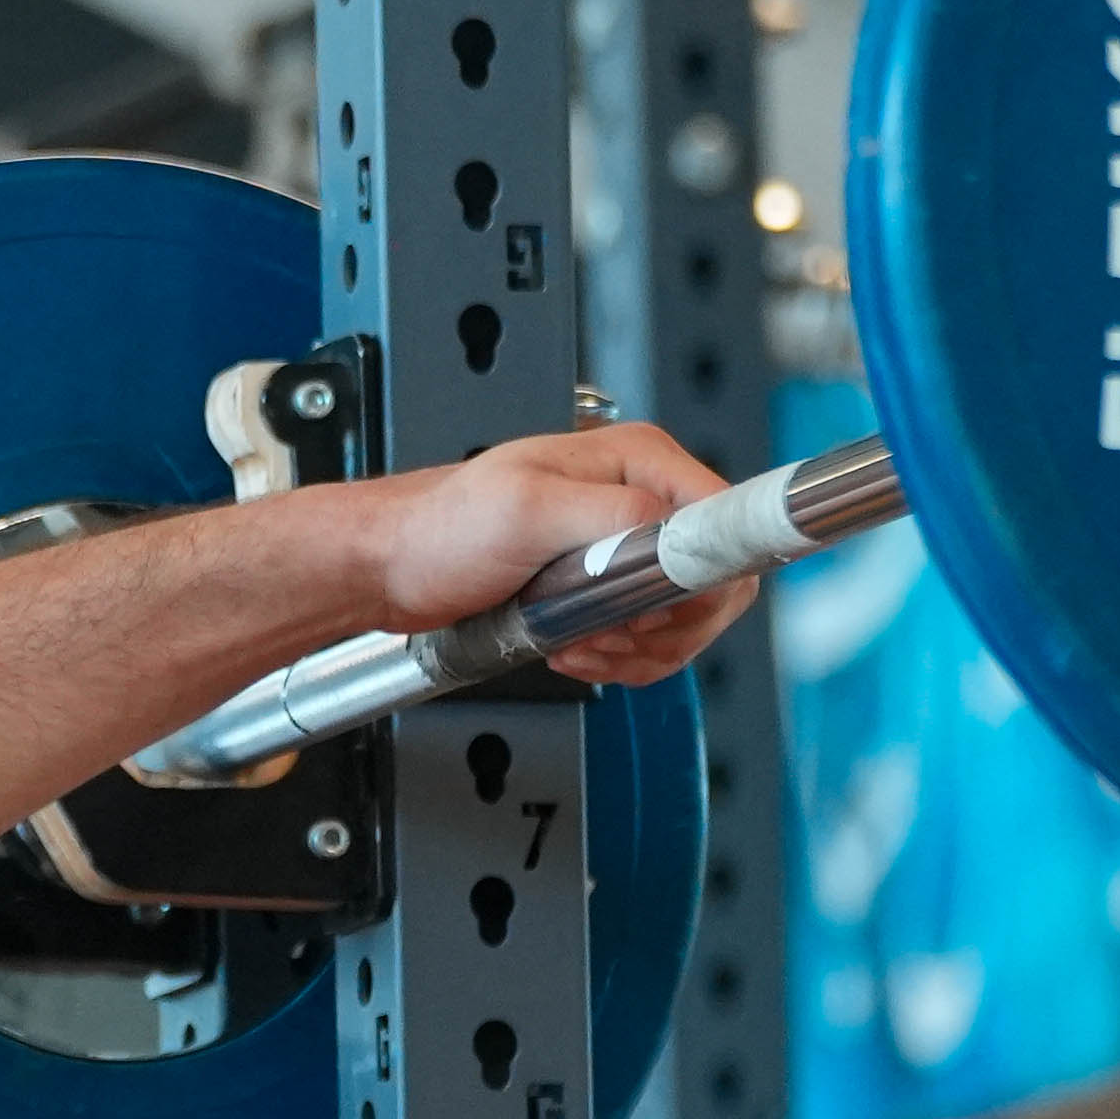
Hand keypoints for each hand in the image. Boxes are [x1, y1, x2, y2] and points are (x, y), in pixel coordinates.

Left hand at [353, 424, 757, 687]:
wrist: (395, 568)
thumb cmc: (441, 527)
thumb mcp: (528, 510)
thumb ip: (611, 515)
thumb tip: (675, 532)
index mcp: (638, 460)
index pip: (724, 521)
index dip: (705, 576)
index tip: (663, 609)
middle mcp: (641, 498)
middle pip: (715, 581)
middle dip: (666, 625)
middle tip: (610, 630)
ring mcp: (626, 545)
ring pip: (684, 618)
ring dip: (637, 648)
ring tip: (582, 640)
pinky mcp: (607, 587)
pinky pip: (648, 636)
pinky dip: (619, 657)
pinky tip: (578, 648)